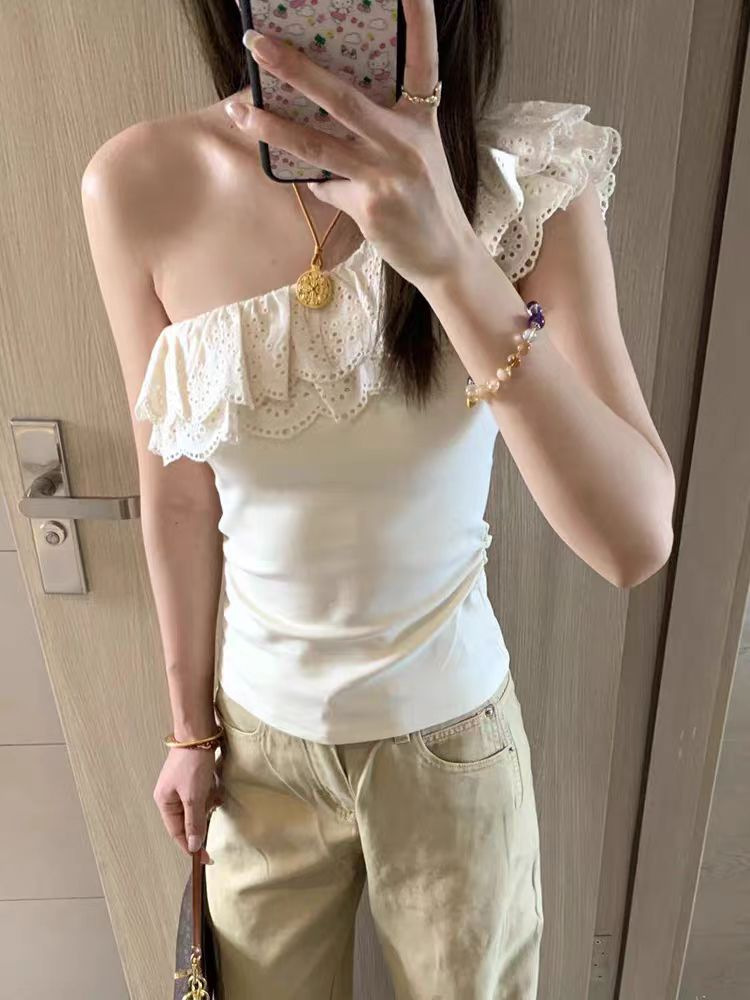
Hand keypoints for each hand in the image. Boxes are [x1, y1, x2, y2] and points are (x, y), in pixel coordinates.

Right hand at [153, 748, 222, 863]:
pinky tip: (216, 787)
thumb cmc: (192, 765)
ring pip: (196, 806)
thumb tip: (194, 846)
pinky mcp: (191, 777)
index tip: (207, 858)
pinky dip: (210, 793)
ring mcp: (180, 785)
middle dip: (201, 820)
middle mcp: (169, 795)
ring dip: (207, 805)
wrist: (198, 732)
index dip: (191, 846)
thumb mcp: (194, 796)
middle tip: (214, 817)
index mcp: (164, 802)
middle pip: (186, 820)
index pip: (177, 833)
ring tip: (214, 795)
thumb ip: (194, 822)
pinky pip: (201, 794)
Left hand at [225, 0, 476, 287]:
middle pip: (343, 97)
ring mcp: (388, 174)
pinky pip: (326, 188)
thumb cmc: (425, 200)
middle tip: (256, 43)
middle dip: (295, 68)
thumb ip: (377, 133)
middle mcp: (407, 141)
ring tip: (240, 110)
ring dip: (273, 127)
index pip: (423, 59)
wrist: (445, 255)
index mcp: (421, 118)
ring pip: (319, 144)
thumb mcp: (413, 155)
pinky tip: (314, 185)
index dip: (419, 18)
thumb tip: (322, 123)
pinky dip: (316, 186)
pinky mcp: (370, 206)